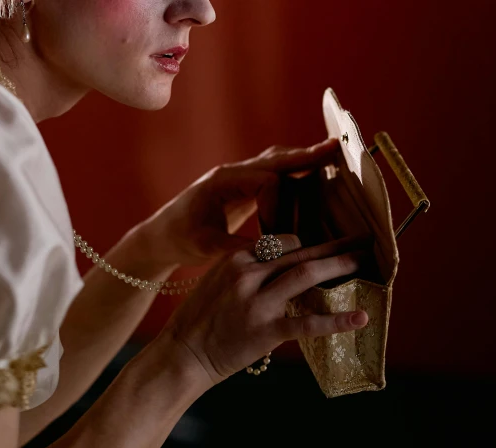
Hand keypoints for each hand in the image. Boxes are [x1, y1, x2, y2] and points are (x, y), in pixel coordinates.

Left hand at [138, 139, 339, 267]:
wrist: (159, 238)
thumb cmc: (177, 240)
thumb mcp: (204, 247)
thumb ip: (237, 247)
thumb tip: (273, 251)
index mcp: (223, 181)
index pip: (267, 182)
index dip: (279, 208)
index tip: (275, 238)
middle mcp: (232, 173)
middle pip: (276, 159)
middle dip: (306, 157)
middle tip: (336, 150)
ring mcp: (237, 179)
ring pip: (276, 163)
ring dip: (303, 161)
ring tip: (332, 154)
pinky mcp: (241, 190)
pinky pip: (272, 176)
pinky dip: (293, 173)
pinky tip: (312, 173)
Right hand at [158, 234, 370, 384]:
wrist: (182, 353)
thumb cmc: (199, 320)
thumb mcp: (217, 281)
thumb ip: (246, 270)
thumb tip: (279, 266)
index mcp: (235, 259)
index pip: (282, 242)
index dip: (310, 243)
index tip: (329, 245)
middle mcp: (247, 274)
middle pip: (300, 253)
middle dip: (335, 246)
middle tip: (364, 241)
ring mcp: (256, 302)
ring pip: (306, 276)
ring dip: (339, 266)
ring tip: (366, 262)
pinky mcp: (264, 331)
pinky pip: (306, 324)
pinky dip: (336, 321)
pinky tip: (360, 318)